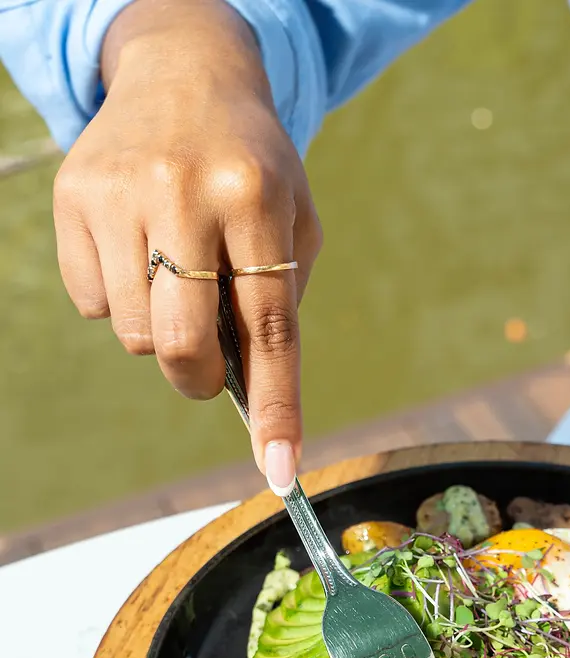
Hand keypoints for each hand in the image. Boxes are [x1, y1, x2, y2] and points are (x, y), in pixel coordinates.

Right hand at [52, 0, 321, 478]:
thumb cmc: (251, 168)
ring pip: (133, 334)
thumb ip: (278, 304)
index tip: (279, 469)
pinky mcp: (73, 196)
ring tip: (174, 276)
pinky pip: (94, 304)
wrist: (184, 73)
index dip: (276, 407)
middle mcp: (184, 192)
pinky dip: (119, 299)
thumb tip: (249, 396)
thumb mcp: (292, 222)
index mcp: (256, 199)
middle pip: (181, 346)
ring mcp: (120, 192)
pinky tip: (137, 251)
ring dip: (159, 331)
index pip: (268, 328)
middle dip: (197, 378)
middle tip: (207, 364)